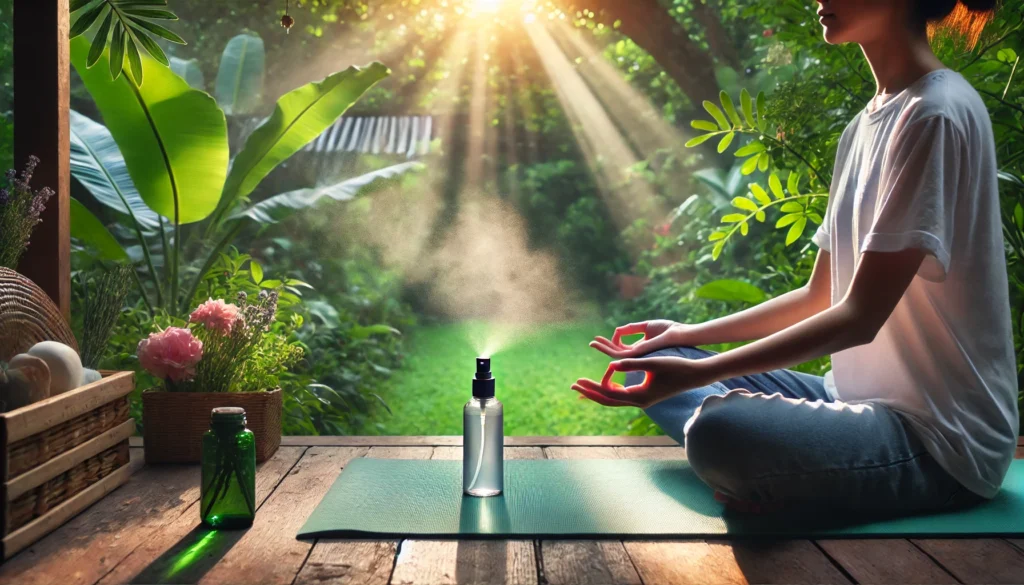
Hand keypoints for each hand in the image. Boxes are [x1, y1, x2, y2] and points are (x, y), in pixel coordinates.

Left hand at [571, 356, 712, 407]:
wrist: (695, 375)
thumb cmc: (676, 368)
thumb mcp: (653, 363)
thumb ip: (632, 364)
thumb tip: (610, 364)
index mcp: (639, 397)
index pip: (609, 395)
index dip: (592, 388)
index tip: (579, 380)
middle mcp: (639, 402)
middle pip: (608, 400)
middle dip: (590, 392)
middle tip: (573, 385)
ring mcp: (642, 400)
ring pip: (615, 398)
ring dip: (599, 391)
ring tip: (583, 384)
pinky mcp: (646, 395)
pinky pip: (623, 394)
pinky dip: (612, 388)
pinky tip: (606, 380)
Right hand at [589, 320, 694, 358]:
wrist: (679, 334)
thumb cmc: (668, 329)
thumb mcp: (646, 326)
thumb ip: (632, 328)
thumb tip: (617, 330)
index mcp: (641, 348)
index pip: (622, 348)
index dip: (611, 342)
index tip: (603, 335)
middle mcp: (638, 354)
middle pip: (616, 353)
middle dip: (604, 347)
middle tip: (592, 342)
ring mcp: (638, 356)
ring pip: (615, 355)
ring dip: (603, 348)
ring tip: (592, 343)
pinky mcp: (638, 355)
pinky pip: (619, 354)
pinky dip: (608, 349)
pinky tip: (601, 344)